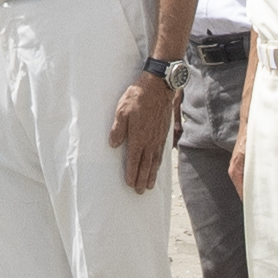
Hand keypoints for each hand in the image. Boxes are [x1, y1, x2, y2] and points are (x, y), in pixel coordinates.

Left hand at [110, 72, 177, 192]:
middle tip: (140, 191)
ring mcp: (159, 137)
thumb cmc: (138, 97)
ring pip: (155, 161)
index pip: (134, 160)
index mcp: (138, 137)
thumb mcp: (122, 111)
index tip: (130, 184)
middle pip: (146, 165)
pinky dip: (159, 163)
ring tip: (150, 185)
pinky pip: (161, 152)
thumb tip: (113, 145)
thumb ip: (118, 129)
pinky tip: (157, 166)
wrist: (158, 87)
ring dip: (152, 174)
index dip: (132, 173)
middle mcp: (150, 140)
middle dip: (143, 179)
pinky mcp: (164, 132)